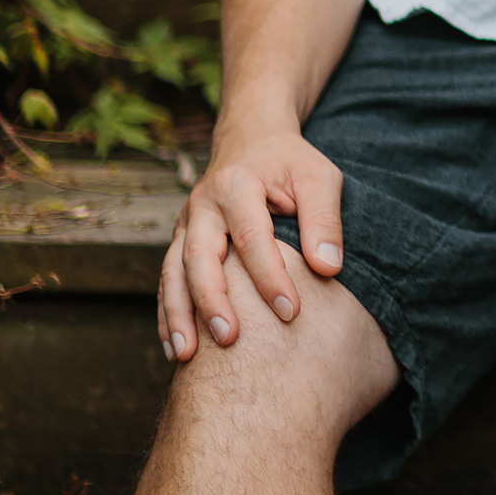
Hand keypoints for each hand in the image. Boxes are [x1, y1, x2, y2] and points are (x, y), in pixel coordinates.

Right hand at [157, 116, 345, 363]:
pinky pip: (167, 281)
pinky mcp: (180, 241)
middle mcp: (203, 206)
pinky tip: (175, 350)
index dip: (271, 277)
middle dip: (212, 300)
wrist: (250, 137)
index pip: (253, 239)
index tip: (292, 312)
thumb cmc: (290, 162)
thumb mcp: (318, 177)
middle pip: (199, 258)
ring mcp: (186, 224)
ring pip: (172, 273)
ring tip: (185, 357)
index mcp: (237, 186)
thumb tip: (328, 268)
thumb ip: (324, 219)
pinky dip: (168, 315)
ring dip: (177, 316)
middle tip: (229, 339)